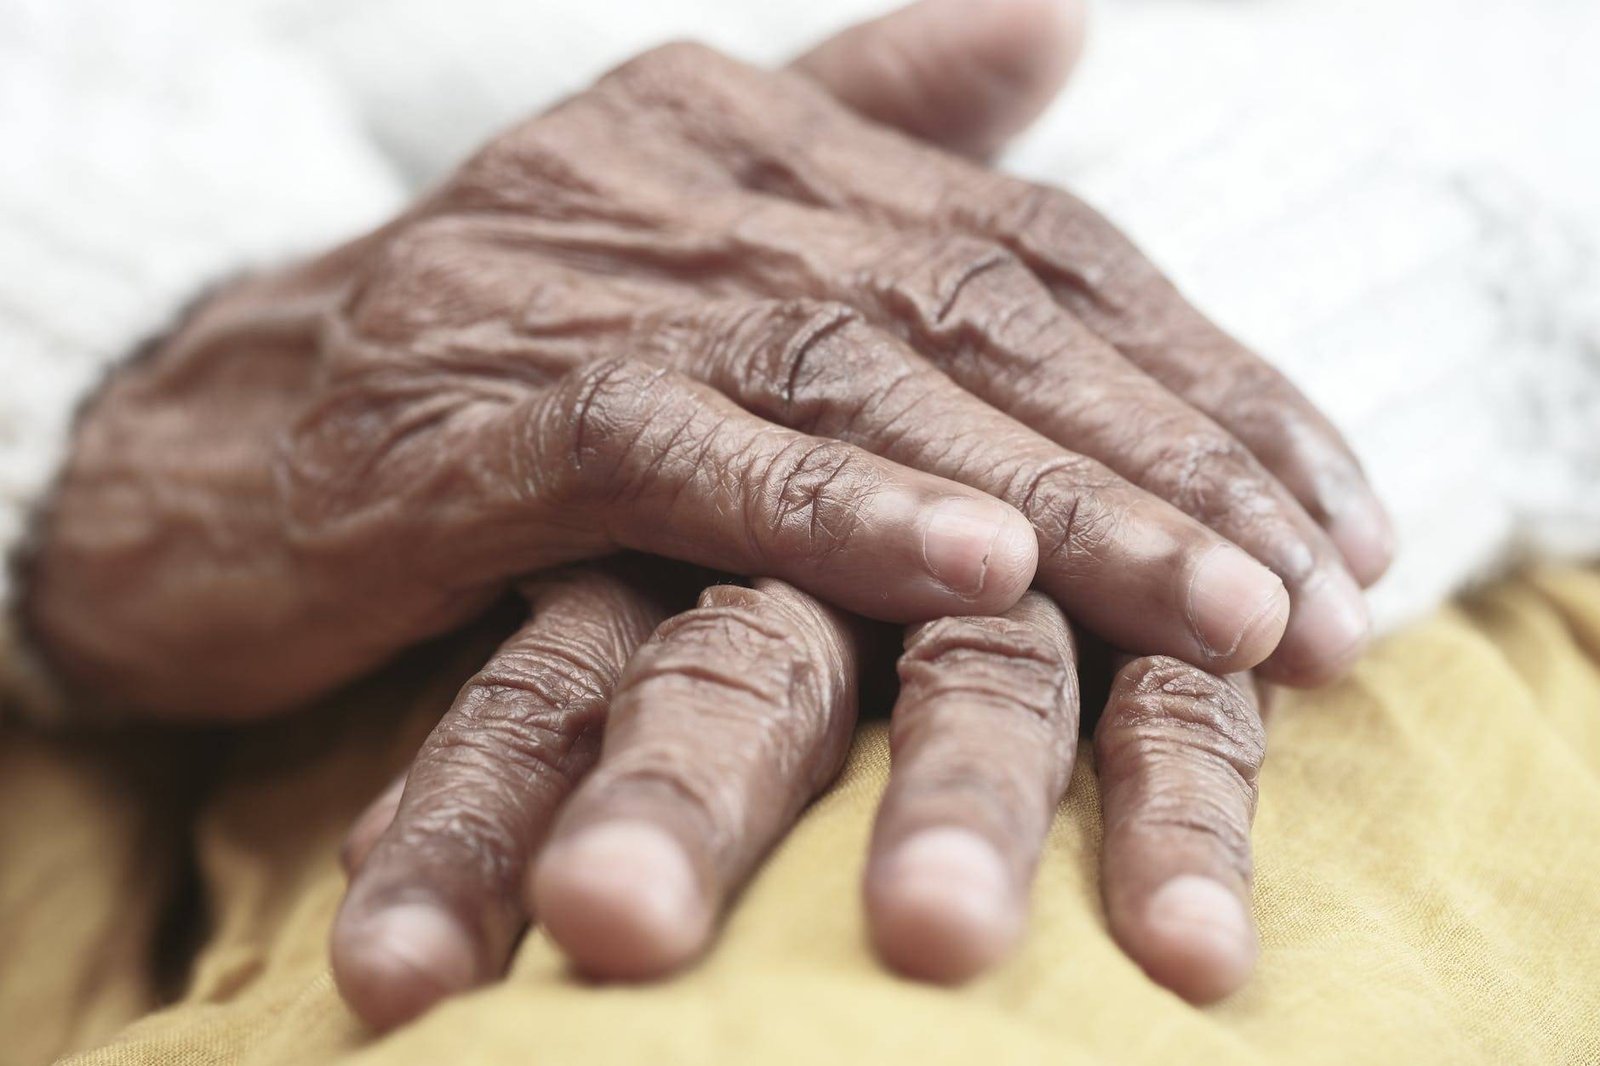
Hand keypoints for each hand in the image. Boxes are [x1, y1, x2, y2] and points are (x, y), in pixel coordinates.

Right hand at [328, 0, 1352, 1029]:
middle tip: (1325, 588)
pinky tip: (981, 568)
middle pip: (986, 308)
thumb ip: (866, 125)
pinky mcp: (484, 414)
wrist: (215, 438)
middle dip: (1177, 455)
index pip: (1038, 242)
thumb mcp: (686, 240)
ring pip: (869, 378)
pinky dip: (842, 509)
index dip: (1207, 376)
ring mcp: (578, 287)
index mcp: (749, 134)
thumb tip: (1057, 33)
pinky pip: (690, 453)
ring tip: (1222, 605)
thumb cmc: (485, 359)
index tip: (1336, 509)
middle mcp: (681, 181)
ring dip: (1064, 501)